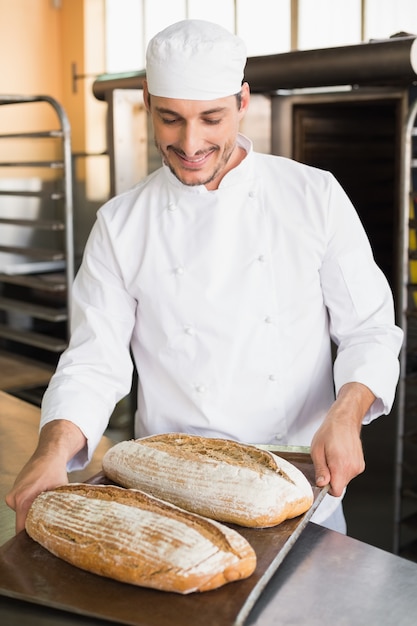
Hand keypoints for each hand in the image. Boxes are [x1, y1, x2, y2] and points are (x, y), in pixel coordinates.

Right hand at [6, 456, 68, 533]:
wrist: (48, 454)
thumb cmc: (54, 470)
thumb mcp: (60, 490)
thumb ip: (60, 507)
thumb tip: (67, 522)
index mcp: (22, 499)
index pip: (21, 528)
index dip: (32, 535)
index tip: (42, 539)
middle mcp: (13, 498)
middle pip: (22, 521)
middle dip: (34, 523)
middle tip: (49, 522)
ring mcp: (12, 495)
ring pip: (22, 513)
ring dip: (33, 512)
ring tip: (46, 505)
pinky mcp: (14, 491)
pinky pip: (21, 505)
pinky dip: (30, 504)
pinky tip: (40, 499)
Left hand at [310, 382, 374, 496]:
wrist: (344, 420)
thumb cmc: (330, 431)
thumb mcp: (317, 450)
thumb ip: (320, 470)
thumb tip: (322, 484)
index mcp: (341, 466)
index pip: (336, 491)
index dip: (327, 487)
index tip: (322, 477)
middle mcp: (352, 468)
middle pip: (340, 485)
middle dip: (331, 477)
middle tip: (326, 461)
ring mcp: (358, 466)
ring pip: (344, 479)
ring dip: (337, 472)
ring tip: (333, 455)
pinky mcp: (361, 464)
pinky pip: (349, 473)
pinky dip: (343, 467)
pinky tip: (340, 455)